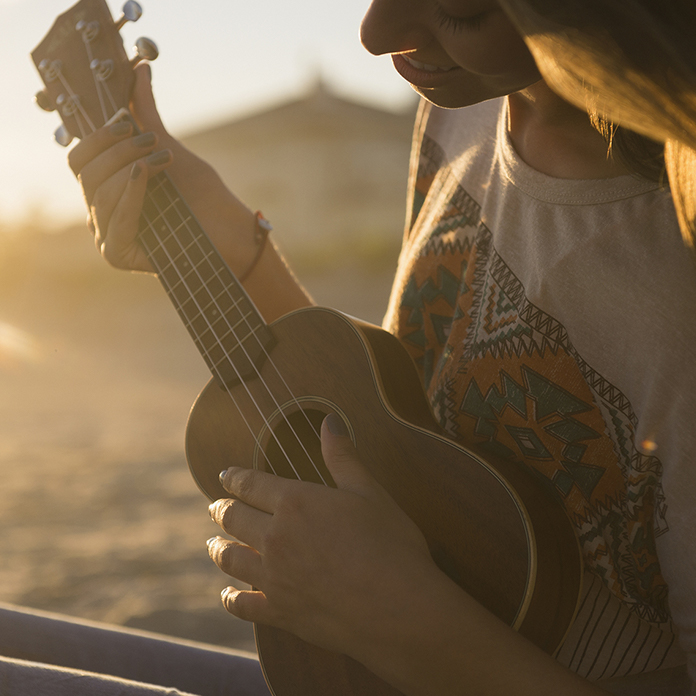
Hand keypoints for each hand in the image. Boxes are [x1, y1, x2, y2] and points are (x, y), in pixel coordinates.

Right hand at [68, 63, 258, 274]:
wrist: (230, 231)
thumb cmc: (204, 195)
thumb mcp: (168, 150)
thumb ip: (146, 116)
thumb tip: (138, 68)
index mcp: (109, 189)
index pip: (80, 159)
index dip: (98, 136)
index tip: (127, 121)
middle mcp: (102, 213)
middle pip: (85, 173)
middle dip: (117, 150)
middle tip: (152, 144)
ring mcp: (108, 236)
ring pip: (98, 193)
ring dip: (129, 169)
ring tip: (162, 160)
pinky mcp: (119, 255)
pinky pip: (113, 221)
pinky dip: (129, 194)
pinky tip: (144, 176)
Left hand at [207, 414, 437, 657]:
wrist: (397, 607)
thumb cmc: (390, 544)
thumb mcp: (368, 491)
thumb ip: (342, 456)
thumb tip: (329, 420)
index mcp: (295, 502)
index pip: (252, 485)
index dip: (235, 479)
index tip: (224, 476)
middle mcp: (275, 537)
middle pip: (234, 520)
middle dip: (221, 511)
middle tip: (214, 509)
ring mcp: (273, 577)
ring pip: (230, 559)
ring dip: (218, 550)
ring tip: (213, 545)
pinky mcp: (279, 612)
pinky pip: (242, 604)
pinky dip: (230, 598)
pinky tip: (227, 594)